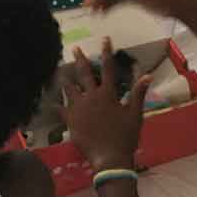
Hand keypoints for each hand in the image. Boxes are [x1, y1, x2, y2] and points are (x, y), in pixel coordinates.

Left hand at [62, 38, 149, 170]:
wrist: (110, 157)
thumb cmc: (125, 136)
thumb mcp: (135, 114)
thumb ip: (139, 93)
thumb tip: (148, 75)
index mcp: (108, 94)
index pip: (107, 68)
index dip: (106, 52)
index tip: (105, 39)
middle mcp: (91, 97)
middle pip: (84, 74)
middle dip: (80, 60)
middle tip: (75, 48)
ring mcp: (79, 108)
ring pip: (69, 89)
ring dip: (65, 78)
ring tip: (59, 70)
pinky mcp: (70, 120)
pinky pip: (60, 110)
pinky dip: (54, 105)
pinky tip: (48, 101)